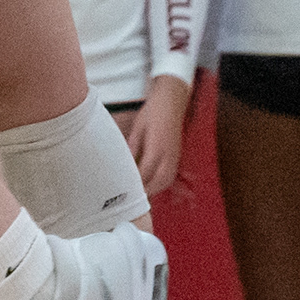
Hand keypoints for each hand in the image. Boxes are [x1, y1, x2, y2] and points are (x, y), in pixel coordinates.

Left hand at [124, 78, 191, 195]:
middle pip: (157, 181)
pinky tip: (151, 183)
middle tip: (130, 198)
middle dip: (145, 190)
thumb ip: (132, 147)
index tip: (122, 191)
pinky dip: (161, 183)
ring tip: (140, 193)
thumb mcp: (138, 128)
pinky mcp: (177, 156)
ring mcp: (175, 156)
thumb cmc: (152, 112)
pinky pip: (170, 176)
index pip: (144, 172)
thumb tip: (124, 164)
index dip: (134, 183)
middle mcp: (168, 155)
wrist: (172, 101)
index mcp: (157, 147)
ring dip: (154, 189)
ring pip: (166, 181)